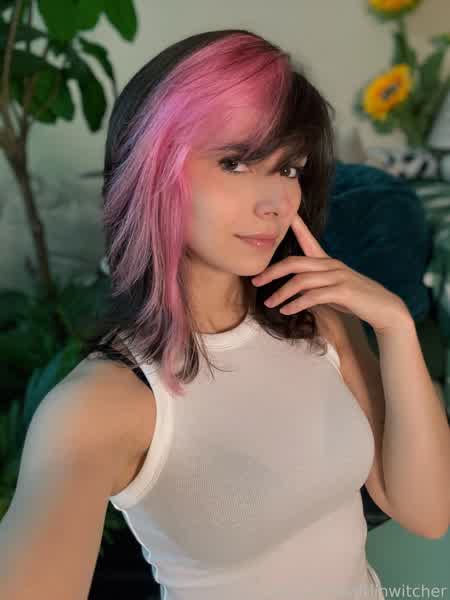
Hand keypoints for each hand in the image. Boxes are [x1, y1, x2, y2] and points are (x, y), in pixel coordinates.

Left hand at [251, 213, 409, 334]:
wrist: (384, 309)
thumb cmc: (355, 301)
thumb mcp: (331, 291)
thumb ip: (313, 286)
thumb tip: (291, 289)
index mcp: (328, 262)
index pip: (308, 239)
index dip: (296, 226)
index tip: (284, 214)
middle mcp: (331, 265)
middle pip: (295, 262)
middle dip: (272, 271)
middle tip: (255, 281)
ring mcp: (338, 276)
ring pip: (301, 281)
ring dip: (282, 293)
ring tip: (269, 304)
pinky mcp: (343, 291)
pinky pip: (314, 296)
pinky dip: (297, 303)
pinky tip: (286, 310)